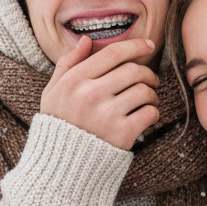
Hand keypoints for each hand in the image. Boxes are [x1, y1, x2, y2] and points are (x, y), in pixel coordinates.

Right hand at [39, 36, 159, 149]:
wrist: (61, 166)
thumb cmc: (59, 124)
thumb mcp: (53, 92)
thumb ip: (68, 63)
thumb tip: (87, 40)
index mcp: (74, 81)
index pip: (113, 53)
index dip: (135, 45)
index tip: (149, 45)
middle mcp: (90, 95)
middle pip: (133, 70)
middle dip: (148, 72)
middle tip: (150, 79)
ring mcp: (107, 115)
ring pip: (144, 90)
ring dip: (152, 93)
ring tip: (149, 98)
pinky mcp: (122, 134)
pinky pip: (149, 112)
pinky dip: (153, 111)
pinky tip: (147, 115)